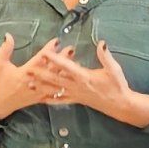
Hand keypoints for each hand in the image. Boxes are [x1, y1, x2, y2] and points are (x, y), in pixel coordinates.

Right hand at [0, 33, 69, 121]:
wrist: (0, 102)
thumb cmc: (1, 82)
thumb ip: (5, 49)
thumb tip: (8, 35)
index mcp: (24, 73)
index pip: (40, 59)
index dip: (49, 50)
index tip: (56, 41)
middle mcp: (34, 82)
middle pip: (52, 69)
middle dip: (62, 58)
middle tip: (71, 49)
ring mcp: (39, 91)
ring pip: (56, 80)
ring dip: (66, 71)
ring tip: (76, 62)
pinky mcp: (41, 98)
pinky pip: (55, 92)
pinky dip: (64, 85)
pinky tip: (71, 79)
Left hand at [28, 38, 148, 128]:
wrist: (120, 105)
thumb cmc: (118, 85)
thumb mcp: (114, 69)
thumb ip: (106, 56)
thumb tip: (101, 43)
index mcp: (85, 77)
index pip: (66, 66)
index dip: (55, 59)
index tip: (44, 53)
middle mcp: (77, 86)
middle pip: (55, 79)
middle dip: (41, 74)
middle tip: (28, 69)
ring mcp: (76, 95)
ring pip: (55, 91)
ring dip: (41, 86)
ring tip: (29, 83)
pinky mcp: (77, 100)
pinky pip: (61, 101)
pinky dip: (50, 99)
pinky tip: (41, 98)